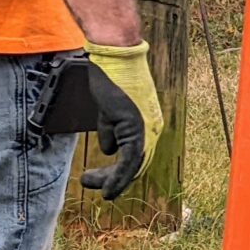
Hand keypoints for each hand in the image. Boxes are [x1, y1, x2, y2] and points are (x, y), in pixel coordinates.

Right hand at [79, 40, 163, 195]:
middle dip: (116, 181)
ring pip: (135, 166)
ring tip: (101, 192)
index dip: (120, 173)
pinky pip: (130, 159)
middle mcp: (151, 129)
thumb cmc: (109, 78)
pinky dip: (119, 177)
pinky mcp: (135, 125)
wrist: (111, 57)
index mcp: (146, 125)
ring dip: (116, 183)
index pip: (136, 157)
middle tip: (99, 189)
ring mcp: (145, 127)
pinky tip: (107, 188)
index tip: (102, 181)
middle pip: (137, 165)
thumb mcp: (109, 112)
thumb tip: (108, 150)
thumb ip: (110, 130)